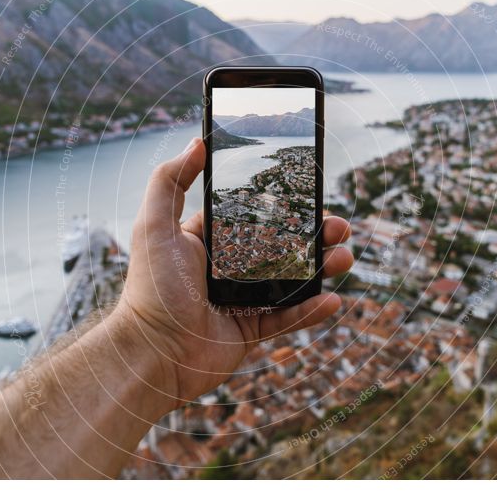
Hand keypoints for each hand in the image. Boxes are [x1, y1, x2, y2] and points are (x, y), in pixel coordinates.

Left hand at [111, 136, 352, 406]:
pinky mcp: (250, 331)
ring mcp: (241, 300)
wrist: (152, 355)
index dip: (287, 206)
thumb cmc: (151, 290)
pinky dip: (311, 311)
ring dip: (321, 270)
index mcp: (210, 241)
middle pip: (282, 245)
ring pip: (291, 280)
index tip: (314, 195)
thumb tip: (196, 142)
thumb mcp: (154, 226)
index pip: (256, 216)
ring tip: (344, 259)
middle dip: (315, 235)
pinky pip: (287, 319)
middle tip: (340, 227)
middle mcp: (227, 268)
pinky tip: (333, 301)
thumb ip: (169, 180)